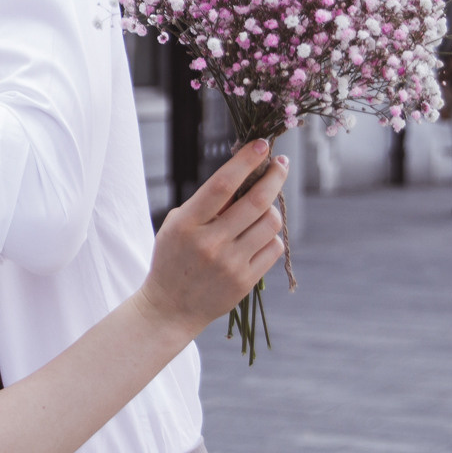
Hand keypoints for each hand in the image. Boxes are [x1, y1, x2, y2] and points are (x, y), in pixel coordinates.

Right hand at [140, 141, 288, 336]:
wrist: (170, 307)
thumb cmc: (173, 258)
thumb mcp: (177, 226)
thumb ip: (207, 205)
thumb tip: (247, 178)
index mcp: (187, 224)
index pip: (222, 185)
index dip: (244, 162)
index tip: (261, 145)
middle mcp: (210, 243)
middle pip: (256, 201)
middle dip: (275, 176)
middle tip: (281, 163)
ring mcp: (230, 263)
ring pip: (270, 223)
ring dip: (273, 209)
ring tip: (264, 207)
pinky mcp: (246, 281)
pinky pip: (274, 247)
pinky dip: (271, 236)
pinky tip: (260, 235)